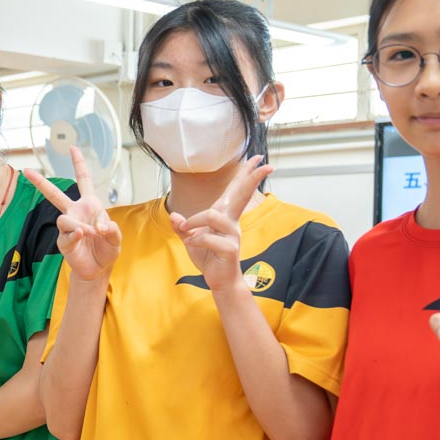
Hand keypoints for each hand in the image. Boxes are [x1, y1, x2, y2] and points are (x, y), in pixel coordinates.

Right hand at [25, 146, 121, 280]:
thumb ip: (112, 230)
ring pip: (62, 219)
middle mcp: (75, 213)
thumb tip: (98, 227)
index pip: (83, 179)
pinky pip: (65, 235)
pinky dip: (74, 235)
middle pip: (54, 195)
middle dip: (40, 183)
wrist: (99, 269)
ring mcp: (68, 227)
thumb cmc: (107, 249)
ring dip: (76, 225)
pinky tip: (82, 235)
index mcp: (90, 205)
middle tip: (27, 171)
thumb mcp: (116, 238)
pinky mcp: (64, 242)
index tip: (72, 148)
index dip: (78, 163)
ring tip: (88, 232)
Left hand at [170, 155, 273, 293]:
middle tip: (265, 162)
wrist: (219, 281)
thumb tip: (174, 216)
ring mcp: (233, 235)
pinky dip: (196, 240)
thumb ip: (183, 227)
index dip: (245, 174)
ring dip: (194, 222)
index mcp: (225, 216)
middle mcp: (232, 222)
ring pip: (212, 216)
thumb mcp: (191, 240)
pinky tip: (193, 245)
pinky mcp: (230, 249)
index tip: (258, 158)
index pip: (235, 191)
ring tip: (186, 232)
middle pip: (241, 194)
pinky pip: (208, 238)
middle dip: (251, 177)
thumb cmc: (209, 258)